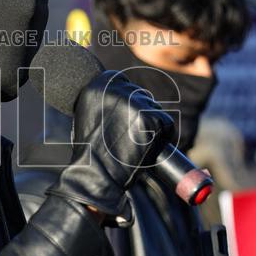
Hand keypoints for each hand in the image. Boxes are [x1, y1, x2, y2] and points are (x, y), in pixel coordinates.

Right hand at [47, 71, 175, 225]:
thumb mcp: (89, 116)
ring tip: (134, 143)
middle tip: (129, 136)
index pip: (123, 82)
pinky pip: (166, 124)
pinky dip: (161, 137)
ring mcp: (134, 101)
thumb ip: (105, 100)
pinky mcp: (150, 117)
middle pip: (142, 95)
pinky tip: (145, 146)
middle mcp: (116, 89)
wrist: (96, 172)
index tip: (123, 118)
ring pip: (155, 109)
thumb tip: (125, 94)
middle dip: (141, 114)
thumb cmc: (91, 150)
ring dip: (151, 125)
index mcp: (98, 86)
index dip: (127, 102)